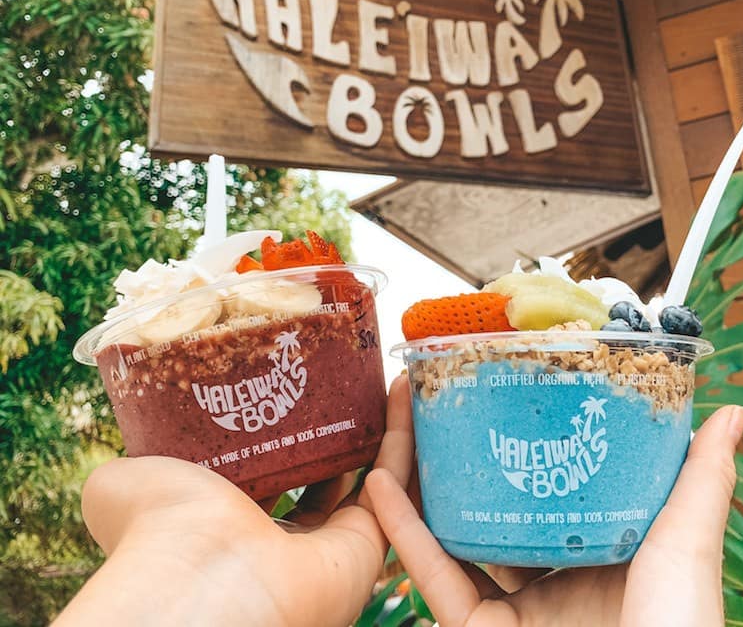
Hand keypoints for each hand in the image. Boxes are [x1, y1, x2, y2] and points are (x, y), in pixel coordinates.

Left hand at [55, 377, 412, 626]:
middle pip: (327, 479)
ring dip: (383, 427)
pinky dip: (403, 435)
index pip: (270, 481)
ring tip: (386, 376)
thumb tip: (127, 454)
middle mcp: (285, 544)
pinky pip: (394, 481)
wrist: (207, 579)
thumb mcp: (125, 483)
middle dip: (343, 432)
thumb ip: (131, 466)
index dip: (288, 438)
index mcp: (231, 529)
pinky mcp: (368, 544)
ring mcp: (331, 548)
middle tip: (353, 382)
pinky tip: (402, 389)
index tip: (297, 392)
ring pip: (369, 478)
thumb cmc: (161, 532)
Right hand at [365, 396, 742, 626]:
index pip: (560, 488)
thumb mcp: (688, 548)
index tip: (510, 394)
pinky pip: (435, 581)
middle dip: (466, 459)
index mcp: (605, 557)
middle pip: (498, 509)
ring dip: (422, 487)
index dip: (532, 444)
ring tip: (401, 428)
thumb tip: (732, 410)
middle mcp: (556, 582)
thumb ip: (701, 481)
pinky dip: (404, 536)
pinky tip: (382, 487)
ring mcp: (514, 612)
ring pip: (455, 539)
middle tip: (440, 403)